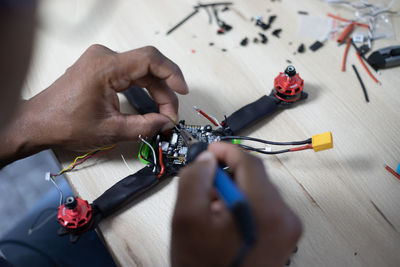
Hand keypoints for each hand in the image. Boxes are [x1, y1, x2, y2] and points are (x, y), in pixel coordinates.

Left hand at [1, 45, 187, 165]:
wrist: (39, 122)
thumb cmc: (64, 123)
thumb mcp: (110, 130)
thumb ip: (144, 126)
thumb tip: (166, 123)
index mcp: (105, 67)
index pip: (150, 59)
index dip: (172, 73)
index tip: (183, 91)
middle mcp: (104, 58)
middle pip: (148, 67)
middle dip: (165, 92)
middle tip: (170, 115)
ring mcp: (102, 61)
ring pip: (141, 71)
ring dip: (156, 91)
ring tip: (163, 114)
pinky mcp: (101, 68)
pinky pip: (131, 73)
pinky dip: (144, 88)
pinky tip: (151, 103)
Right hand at [171, 142, 301, 266]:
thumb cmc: (202, 266)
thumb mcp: (186, 218)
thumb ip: (194, 179)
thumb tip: (207, 159)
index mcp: (266, 210)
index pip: (249, 162)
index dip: (226, 151)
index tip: (208, 151)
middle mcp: (286, 217)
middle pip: (255, 176)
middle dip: (227, 174)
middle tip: (204, 186)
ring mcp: (288, 229)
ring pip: (258, 190)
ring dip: (234, 190)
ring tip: (212, 209)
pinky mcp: (284, 237)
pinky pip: (263, 206)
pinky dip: (243, 204)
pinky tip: (224, 220)